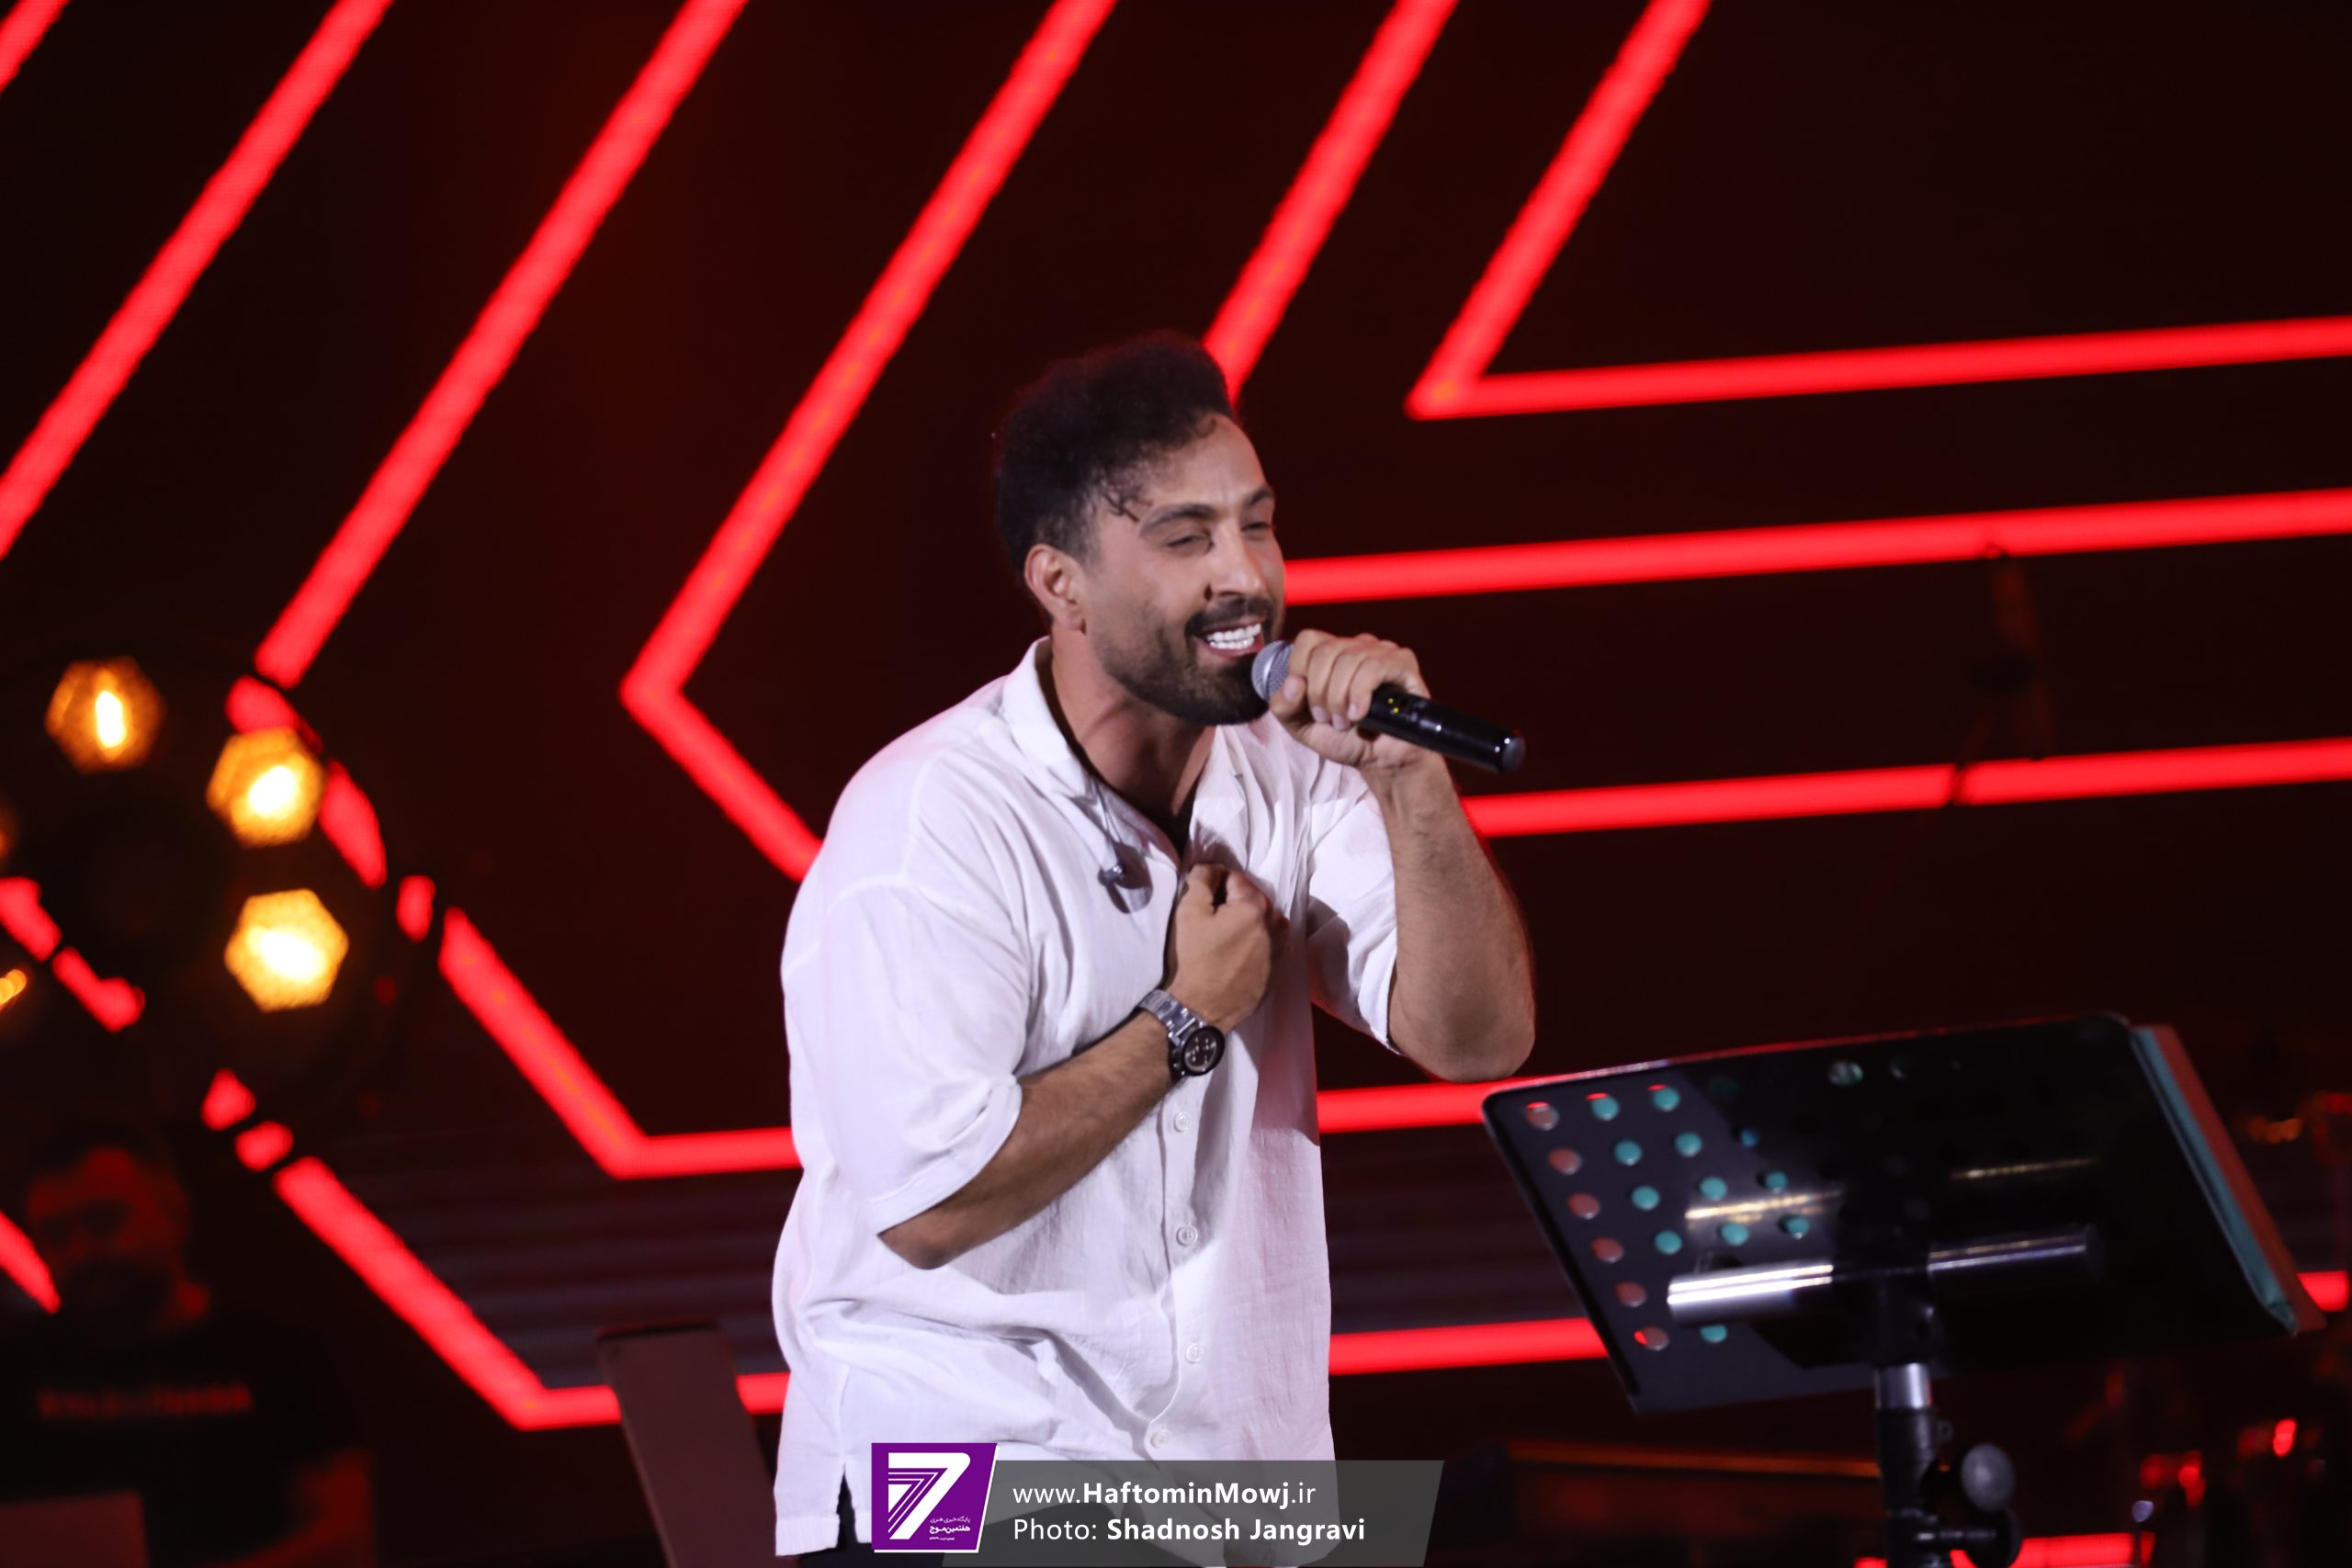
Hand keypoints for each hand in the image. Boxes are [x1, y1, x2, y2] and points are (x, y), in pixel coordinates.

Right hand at [1164, 863, 1284, 1030]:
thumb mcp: (1188, 910)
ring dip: (1247, 922)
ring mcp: (1282, 948)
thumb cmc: (1194, 959)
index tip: (1204, 905)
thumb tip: (1213, 867)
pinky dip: (1256, 942)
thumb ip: (1202, 877)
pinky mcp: (1280, 968)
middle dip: (1233, 904)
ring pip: (1263, 920)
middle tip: (1212, 924)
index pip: (1235, 878)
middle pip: (1252, 899)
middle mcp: (1277, 924)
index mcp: (1256, 906)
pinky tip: (1237, 955)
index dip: (1215, 887)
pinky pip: (1269, 942)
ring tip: (1225, 941)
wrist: (1201, 1008)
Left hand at [1265, 628, 1441, 774]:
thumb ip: (1284, 706)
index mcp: (1332, 653)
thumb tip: (1294, 683)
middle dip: (1319, 692)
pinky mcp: (1402, 664)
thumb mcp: (1301, 726)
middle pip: (1326, 651)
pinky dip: (1359, 694)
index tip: (1306, 701)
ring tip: (1345, 722)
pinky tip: (1360, 714)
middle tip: (1327, 718)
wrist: (1380, 760)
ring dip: (1340, 699)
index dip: (1300, 669)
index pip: (1309, 639)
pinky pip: (1374, 667)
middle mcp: (1357, 646)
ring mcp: (1381, 652)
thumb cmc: (1344, 738)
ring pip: (1349, 659)